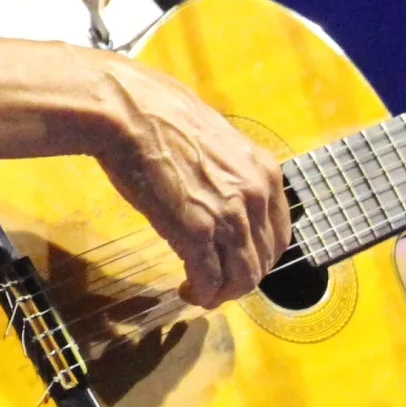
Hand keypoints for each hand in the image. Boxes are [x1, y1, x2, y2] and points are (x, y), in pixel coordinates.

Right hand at [88, 53, 290, 308]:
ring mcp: (228, 217)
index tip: (239, 260)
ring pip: (242, 277)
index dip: (259, 255)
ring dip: (223, 292)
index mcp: (264, 172)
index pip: (279, 233)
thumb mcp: (213, 137)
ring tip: (202, 293)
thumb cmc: (158, 115)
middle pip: (264, 259)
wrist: (126, 112)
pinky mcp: (195, 233)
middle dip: (241, 278)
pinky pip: (209, 279)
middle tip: (218, 282)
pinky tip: (188, 292)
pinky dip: (202, 294)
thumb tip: (219, 184)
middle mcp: (256, 197)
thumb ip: (228, 167)